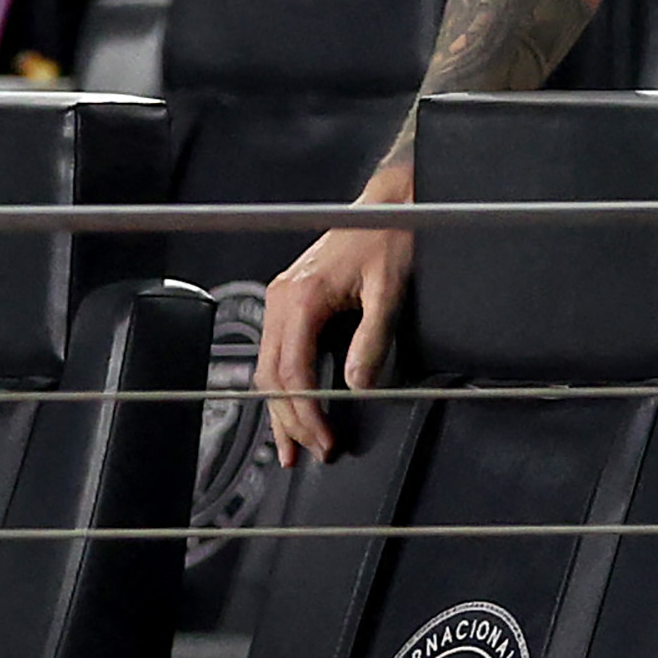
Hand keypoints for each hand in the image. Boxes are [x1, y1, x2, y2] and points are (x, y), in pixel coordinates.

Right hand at [259, 164, 416, 465]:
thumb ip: (372, 338)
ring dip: (279, 409)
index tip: (324, 439)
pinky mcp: (289, 300)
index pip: (293, 372)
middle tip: (310, 452)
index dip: (306, 413)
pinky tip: (288, 407)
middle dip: (289, 420)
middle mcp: (282, 297)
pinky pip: (276, 352)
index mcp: (302, 296)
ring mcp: (281, 298)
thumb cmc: (389, 236)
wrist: (388, 205)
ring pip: (268, 367)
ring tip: (291, 446)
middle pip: (272, 376)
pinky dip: (281, 385)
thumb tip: (357, 384)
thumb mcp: (388, 289)